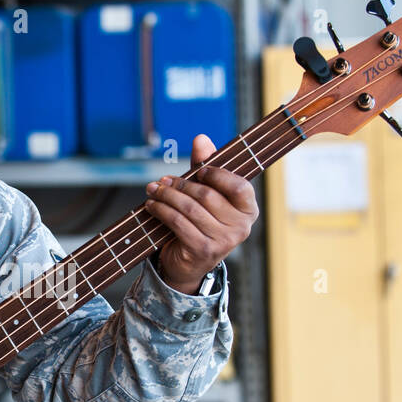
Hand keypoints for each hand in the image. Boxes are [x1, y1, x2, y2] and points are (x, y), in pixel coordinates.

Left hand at [144, 134, 259, 293]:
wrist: (190, 262)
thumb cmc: (202, 221)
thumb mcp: (207, 193)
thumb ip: (206, 166)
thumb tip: (201, 138)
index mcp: (248, 209)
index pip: (240, 186)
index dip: (218, 175)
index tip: (199, 170)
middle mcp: (241, 227)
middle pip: (207, 195)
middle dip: (180, 185)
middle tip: (161, 181)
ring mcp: (224, 241)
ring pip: (190, 209)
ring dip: (167, 196)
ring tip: (153, 190)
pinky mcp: (204, 250)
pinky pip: (179, 223)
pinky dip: (162, 211)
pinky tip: (152, 206)